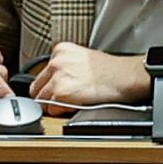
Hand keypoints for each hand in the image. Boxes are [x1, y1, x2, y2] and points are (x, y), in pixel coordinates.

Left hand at [27, 43, 153, 106]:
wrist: (125, 77)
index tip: (56, 90)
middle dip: (45, 96)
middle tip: (60, 101)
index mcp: (61, 50)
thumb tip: (56, 80)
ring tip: (69, 104)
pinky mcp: (61, 93)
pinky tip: (74, 106)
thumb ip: (66, 66)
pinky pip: (51, 109)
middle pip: (37, 86)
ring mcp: (57, 77)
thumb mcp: (84, 58)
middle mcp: (56, 61)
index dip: (49, 85)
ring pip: (41, 99)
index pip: (42, 73)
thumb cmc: (112, 71)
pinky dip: (59, 112)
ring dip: (52, 105)